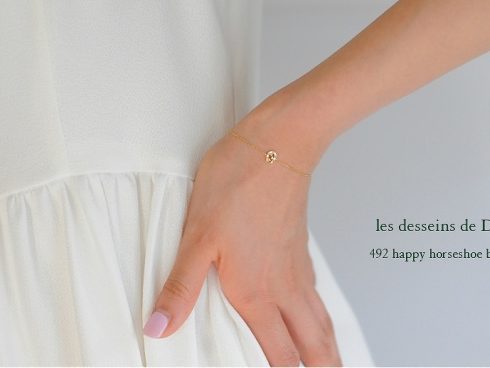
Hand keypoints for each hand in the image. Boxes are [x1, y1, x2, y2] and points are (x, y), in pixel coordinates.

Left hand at [143, 130, 341, 365]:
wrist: (277, 144)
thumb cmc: (239, 182)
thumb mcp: (197, 237)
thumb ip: (181, 288)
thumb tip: (159, 327)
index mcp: (258, 291)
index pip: (278, 353)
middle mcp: (284, 286)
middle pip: (313, 343)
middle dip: (321, 367)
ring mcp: (297, 266)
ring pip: (321, 319)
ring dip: (326, 346)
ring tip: (329, 361)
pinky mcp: (300, 247)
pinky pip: (317, 293)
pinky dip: (322, 314)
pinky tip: (312, 309)